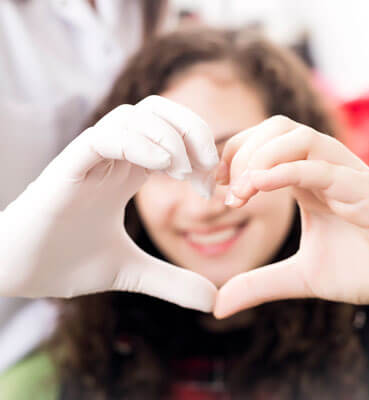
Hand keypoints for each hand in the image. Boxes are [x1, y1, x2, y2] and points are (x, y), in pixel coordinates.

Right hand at [0, 96, 218, 311]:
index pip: (172, 135)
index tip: (211, 189)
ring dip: (168, 137)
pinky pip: (105, 136)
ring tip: (181, 172)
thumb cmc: (67, 262)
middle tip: (209, 166)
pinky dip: (138, 143)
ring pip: (134, 115)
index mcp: (129, 173)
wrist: (17, 272)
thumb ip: (171, 281)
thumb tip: (212, 302)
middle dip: (192, 129)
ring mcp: (91, 159)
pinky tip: (161, 167)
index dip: (201, 153)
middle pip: (159, 110)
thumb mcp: (131, 271)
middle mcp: (113, 159)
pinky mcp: (68, 166)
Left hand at [214, 116, 368, 317]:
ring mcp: (348, 177)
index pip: (266, 142)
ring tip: (241, 193)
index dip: (235, 155)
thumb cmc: (358, 271)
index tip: (215, 183)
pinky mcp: (367, 194)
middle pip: (279, 128)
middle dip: (243, 152)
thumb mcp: (296, 278)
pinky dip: (286, 172)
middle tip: (226, 190)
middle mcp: (327, 169)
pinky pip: (323, 169)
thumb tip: (218, 306)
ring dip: (260, 159)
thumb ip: (256, 285)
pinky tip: (257, 187)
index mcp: (309, 179)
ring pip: (300, 138)